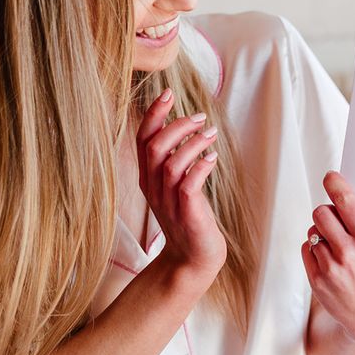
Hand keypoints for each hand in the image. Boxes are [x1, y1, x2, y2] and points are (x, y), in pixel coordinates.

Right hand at [136, 89, 226, 284]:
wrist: (192, 260)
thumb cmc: (188, 219)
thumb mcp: (174, 187)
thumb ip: (173, 161)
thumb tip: (184, 128)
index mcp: (147, 179)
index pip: (142, 140)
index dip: (153, 115)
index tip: (167, 94)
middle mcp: (153, 189)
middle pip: (153, 148)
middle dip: (175, 125)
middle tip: (199, 116)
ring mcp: (168, 202)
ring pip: (170, 164)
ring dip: (191, 143)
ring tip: (210, 133)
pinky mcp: (187, 214)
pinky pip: (188, 185)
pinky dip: (200, 167)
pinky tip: (213, 157)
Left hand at [300, 170, 354, 350]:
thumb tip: (341, 204)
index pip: (347, 203)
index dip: (337, 185)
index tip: (331, 177)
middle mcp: (348, 253)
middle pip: (321, 212)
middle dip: (327, 212)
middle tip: (335, 218)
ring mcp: (331, 268)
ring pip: (313, 231)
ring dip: (321, 232)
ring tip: (337, 245)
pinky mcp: (317, 280)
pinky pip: (306, 249)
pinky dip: (315, 249)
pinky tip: (329, 258)